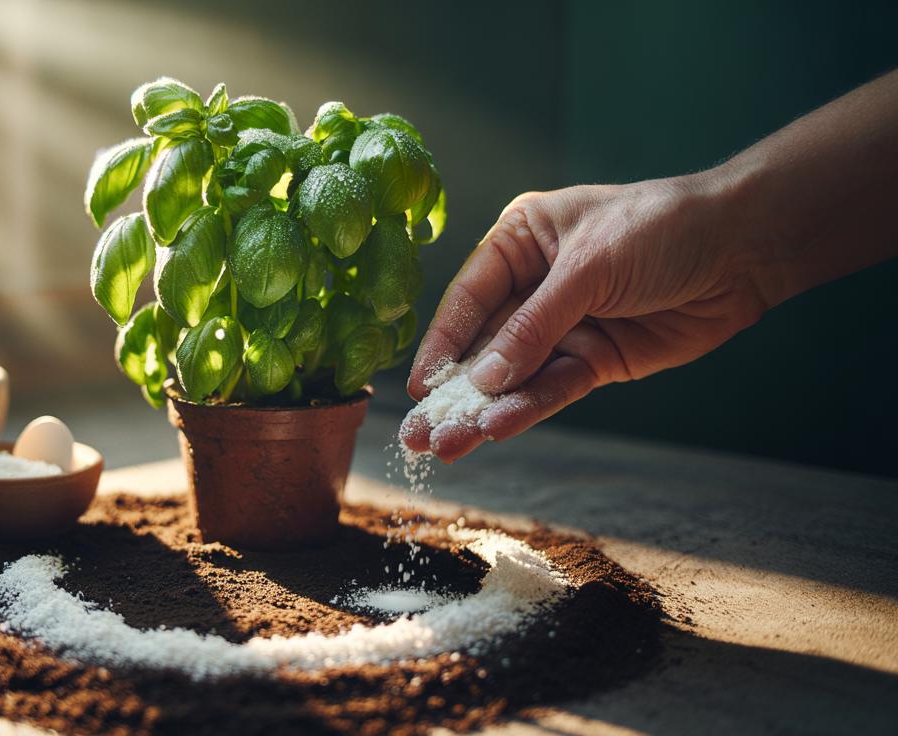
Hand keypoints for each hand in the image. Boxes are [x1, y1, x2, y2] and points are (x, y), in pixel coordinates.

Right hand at [400, 175, 771, 461]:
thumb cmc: (661, 229)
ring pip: (514, 376)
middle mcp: (533, 285)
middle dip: (452, 391)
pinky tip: (497, 430)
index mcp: (520, 242)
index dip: (443, 343)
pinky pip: (554, 388)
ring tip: (446, 448)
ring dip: (483, 412)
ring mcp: (564, 326)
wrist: (744, 248)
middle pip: (484, 345)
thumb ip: (534, 326)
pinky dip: (527, 410)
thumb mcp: (588, 267)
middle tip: (416, 435)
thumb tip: (485, 380)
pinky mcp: (595, 360)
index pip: (469, 297)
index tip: (419, 387)